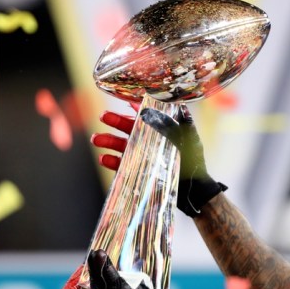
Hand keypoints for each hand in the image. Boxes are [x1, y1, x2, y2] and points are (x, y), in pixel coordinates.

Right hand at [91, 107, 226, 216]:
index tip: (125, 100)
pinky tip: (103, 158)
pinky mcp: (136, 171)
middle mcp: (146, 140)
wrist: (192, 188)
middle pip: (127, 127)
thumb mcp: (191, 140)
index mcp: (158, 130)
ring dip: (107, 140)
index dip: (135, 107)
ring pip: (119, 145)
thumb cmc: (193, 162)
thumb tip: (180, 107)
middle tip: (103, 116)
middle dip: (114, 121)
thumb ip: (184, 124)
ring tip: (96, 139)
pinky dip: (111, 162)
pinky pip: (120, 165)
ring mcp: (140, 155)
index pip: (144, 115)